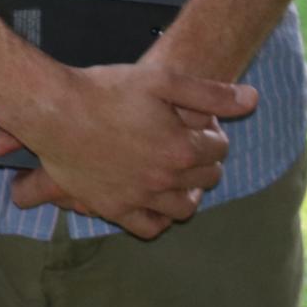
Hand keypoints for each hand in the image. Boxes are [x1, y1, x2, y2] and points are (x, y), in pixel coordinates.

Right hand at [0, 60, 255, 239]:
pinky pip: (149, 227)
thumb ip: (210, 93)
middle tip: (186, 144)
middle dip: (203, 160)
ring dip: (189, 192)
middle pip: (206, 179)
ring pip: (184, 208)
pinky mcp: (113, 208)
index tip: (197, 124)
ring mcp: (139, 197)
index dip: (212, 133)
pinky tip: (156, 200)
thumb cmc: (105, 89)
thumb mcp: (161, 79)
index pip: (219, 149)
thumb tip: (253, 100)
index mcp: (181, 149)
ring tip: (176, 174)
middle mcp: (165, 180)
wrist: (54, 110)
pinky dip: (159, 219)